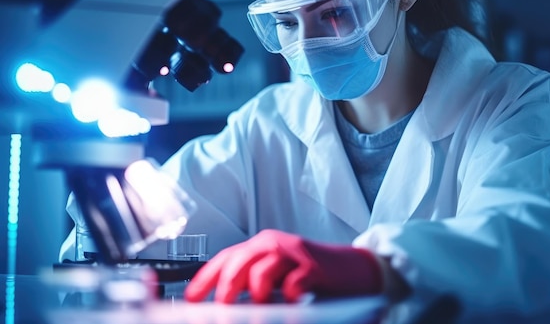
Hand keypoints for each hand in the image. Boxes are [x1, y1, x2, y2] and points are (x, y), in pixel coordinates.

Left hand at [184, 229, 382, 302]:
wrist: (354, 269)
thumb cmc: (312, 274)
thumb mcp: (277, 274)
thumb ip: (254, 283)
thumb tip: (227, 302)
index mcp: (261, 246)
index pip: (226, 258)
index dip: (206, 278)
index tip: (192, 298)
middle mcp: (274, 245)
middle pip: (239, 260)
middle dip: (225, 287)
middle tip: (221, 307)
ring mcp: (294, 254)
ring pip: (262, 267)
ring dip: (255, 291)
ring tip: (258, 305)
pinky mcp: (314, 266)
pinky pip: (294, 279)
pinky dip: (289, 293)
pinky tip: (290, 301)